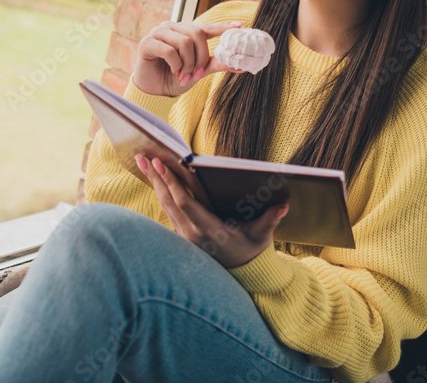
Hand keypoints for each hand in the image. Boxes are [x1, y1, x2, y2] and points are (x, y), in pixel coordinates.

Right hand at [133, 20, 244, 96]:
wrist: (154, 91)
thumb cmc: (175, 78)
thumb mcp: (199, 71)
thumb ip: (216, 64)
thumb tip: (239, 64)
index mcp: (185, 32)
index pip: (206, 27)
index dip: (222, 27)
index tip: (240, 26)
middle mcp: (173, 28)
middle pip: (197, 34)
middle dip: (201, 57)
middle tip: (197, 73)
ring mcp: (159, 33)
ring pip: (184, 42)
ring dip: (188, 64)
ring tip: (183, 75)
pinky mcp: (147, 42)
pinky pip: (169, 50)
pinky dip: (175, 64)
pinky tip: (173, 71)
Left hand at [136, 153, 288, 268]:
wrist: (242, 272)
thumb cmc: (252, 248)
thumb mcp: (262, 235)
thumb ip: (270, 220)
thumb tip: (284, 207)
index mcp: (210, 230)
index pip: (185, 204)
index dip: (173, 184)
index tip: (162, 164)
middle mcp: (192, 233)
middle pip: (169, 201)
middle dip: (157, 177)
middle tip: (145, 155)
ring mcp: (184, 234)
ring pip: (164, 205)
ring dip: (154, 182)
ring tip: (142, 160)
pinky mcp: (182, 232)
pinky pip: (166, 209)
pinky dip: (158, 191)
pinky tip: (152, 176)